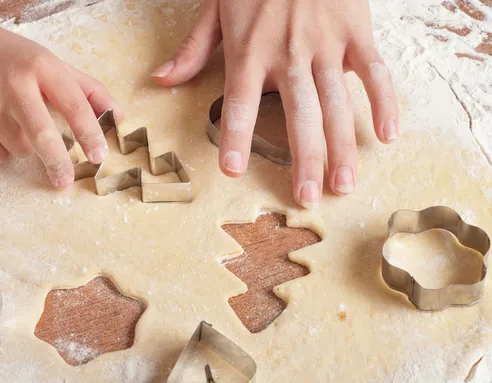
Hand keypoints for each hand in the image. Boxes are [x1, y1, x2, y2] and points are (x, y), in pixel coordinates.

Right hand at [0, 26, 121, 188]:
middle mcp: (13, 83)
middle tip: (66, 181)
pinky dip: (3, 152)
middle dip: (58, 162)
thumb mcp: (57, 66)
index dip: (89, 133)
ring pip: (20, 148)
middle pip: (42, 135)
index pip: (73, 105)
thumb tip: (119, 117)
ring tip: (21, 124)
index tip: (99, 156)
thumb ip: (90, 91)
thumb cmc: (20, 62)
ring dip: (29, 148)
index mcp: (42, 67)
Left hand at [152, 0, 397, 208]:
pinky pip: (375, 71)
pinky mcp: (356, 31)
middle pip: (297, 115)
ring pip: (336, 103)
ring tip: (343, 184)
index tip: (233, 171)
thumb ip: (193, 48)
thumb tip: (162, 80)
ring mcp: (325, 44)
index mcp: (250, 50)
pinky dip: (384, 101)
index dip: (237, 137)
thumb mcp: (217, 7)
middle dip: (303, 159)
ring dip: (342, 147)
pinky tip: (386, 134)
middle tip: (306, 198)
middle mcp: (288, 53)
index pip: (240, 102)